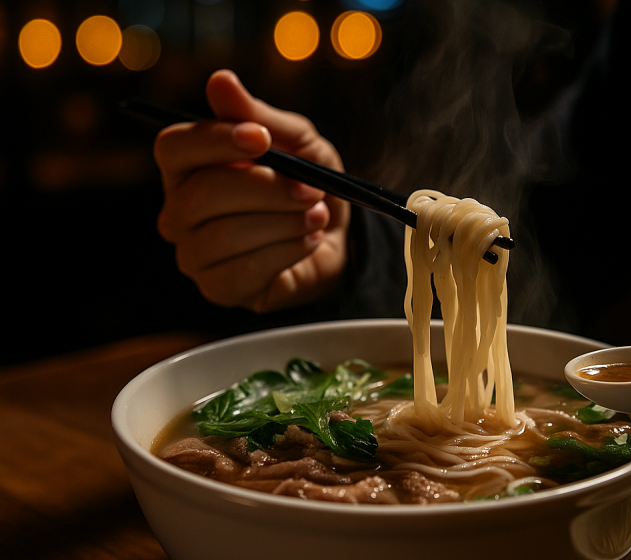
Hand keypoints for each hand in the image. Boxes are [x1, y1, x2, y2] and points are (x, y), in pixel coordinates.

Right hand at [154, 69, 349, 311]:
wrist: (339, 239)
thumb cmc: (307, 183)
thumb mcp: (296, 141)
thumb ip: (258, 115)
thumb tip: (220, 80)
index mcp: (187, 167)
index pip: (173, 148)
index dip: (215, 140)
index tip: (262, 138)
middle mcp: (179, 211)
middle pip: (201, 195)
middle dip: (265, 189)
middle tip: (309, 188)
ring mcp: (194, 254)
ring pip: (224, 235)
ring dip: (281, 222)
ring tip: (316, 215)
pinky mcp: (219, 289)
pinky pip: (243, 271)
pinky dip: (286, 252)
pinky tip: (308, 241)